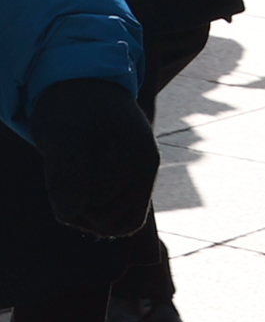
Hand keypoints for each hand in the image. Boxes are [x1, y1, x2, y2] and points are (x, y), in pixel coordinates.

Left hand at [29, 76, 157, 238]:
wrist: (85, 94)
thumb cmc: (73, 111)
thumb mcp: (62, 135)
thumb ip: (66, 173)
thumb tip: (71, 214)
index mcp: (139, 155)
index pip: (94, 203)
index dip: (66, 194)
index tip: (59, 162)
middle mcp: (148, 170)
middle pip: (105, 221)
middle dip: (77, 207)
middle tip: (63, 173)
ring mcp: (143, 180)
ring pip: (113, 227)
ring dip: (85, 214)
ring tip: (73, 184)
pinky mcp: (135, 187)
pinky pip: (121, 223)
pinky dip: (97, 217)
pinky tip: (84, 196)